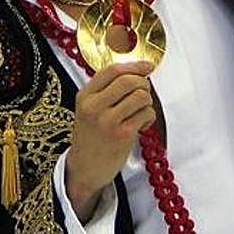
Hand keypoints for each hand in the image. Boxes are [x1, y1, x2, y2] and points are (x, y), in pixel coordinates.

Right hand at [64, 60, 155, 221]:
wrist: (84, 168)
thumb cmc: (90, 137)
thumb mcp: (88, 109)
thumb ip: (105, 90)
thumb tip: (136, 72)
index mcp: (84, 96)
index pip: (112, 71)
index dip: (134, 65)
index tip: (147, 66)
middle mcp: (94, 106)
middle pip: (129, 81)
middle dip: (143, 84)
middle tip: (143, 93)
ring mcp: (108, 121)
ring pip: (141, 96)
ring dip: (147, 102)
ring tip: (140, 111)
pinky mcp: (122, 135)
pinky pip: (146, 114)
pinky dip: (149, 117)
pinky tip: (141, 124)